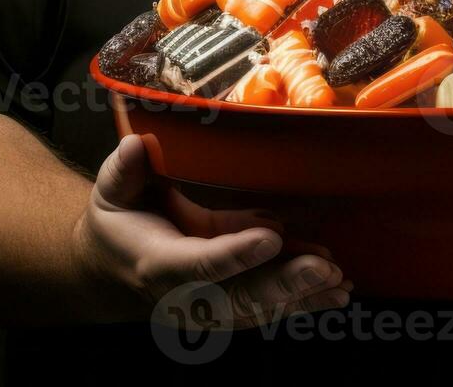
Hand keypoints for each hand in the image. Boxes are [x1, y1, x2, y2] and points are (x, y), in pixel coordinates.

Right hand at [72, 133, 350, 326]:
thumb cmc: (120, 218)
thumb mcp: (114, 190)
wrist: (113, 265)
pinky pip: (268, 306)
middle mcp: (186, 294)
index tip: (270, 238)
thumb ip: (125, 170)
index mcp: (157, 263)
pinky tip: (336, 290)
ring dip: (302, 296)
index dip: (234, 255)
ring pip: (260, 306)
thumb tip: (138, 146)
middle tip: (323, 268)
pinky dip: (304, 300)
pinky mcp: (231, 302)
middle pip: (238, 296)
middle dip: (283, 284)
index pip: (198, 265)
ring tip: (339, 281)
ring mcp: (210, 305)